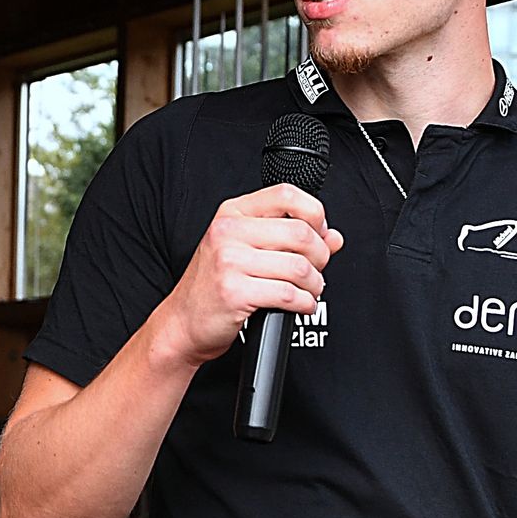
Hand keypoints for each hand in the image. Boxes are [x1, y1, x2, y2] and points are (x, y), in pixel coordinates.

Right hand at [157, 183, 342, 367]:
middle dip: (320, 256)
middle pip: (300, 233)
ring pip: (299, 267)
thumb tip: (332, 238)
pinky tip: (300, 305)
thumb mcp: (246, 251)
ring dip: (314, 284)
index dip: (314, 214)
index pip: (287, 195)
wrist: (183, 322)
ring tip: (308, 290)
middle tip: (315, 270)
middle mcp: (228, 232)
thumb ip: (289, 239)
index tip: (318, 233)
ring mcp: (229, 261)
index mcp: (232, 214)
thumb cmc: (214, 286)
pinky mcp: (234, 292)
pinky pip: (288, 294)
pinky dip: (305, 303)